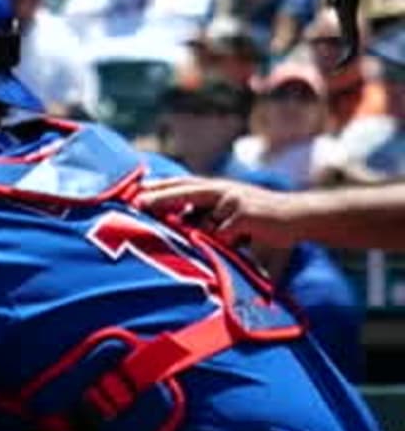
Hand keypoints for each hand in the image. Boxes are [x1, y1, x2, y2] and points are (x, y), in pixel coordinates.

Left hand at [136, 176, 307, 258]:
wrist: (297, 216)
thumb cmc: (257, 218)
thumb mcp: (228, 211)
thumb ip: (204, 214)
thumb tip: (174, 224)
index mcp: (215, 188)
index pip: (181, 184)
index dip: (158, 187)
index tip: (134, 192)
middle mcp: (222, 189)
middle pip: (184, 191)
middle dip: (160, 197)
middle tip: (136, 203)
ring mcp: (233, 200)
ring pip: (204, 220)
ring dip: (198, 232)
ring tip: (193, 237)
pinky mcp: (245, 214)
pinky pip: (222, 233)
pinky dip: (220, 242)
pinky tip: (228, 246)